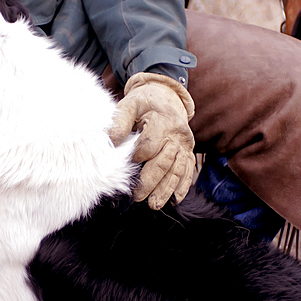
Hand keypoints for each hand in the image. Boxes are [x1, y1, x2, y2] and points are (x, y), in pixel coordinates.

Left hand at [109, 72, 194, 209]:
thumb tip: (112, 140)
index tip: (131, 162)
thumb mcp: (130, 104)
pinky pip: (188, 171)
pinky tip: (175, 200)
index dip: (140, 155)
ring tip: (155, 204)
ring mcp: (185, 144)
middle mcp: (177, 134)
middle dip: (151, 181)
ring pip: (177, 170)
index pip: (151, 143)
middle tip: (138, 197)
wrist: (166, 96)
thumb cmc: (144, 102)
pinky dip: (183, 186)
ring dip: (167, 189)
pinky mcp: (188, 151)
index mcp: (163, 120)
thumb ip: (120, 121)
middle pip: (165, 161)